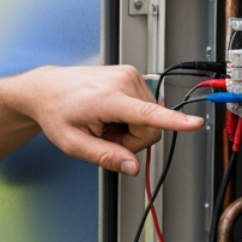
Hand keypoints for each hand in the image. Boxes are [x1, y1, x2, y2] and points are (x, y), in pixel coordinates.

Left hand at [0, 64, 202, 178]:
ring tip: (104, 122)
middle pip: (150, 128)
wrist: (46, 88)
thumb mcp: (74, 144)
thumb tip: (132, 167)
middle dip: (132, 140)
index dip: (174, 122)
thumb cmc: (57, 112)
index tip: (195, 124)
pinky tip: (110, 114)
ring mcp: (129, 75)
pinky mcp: (132, 74)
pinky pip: (144, 106)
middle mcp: (123, 82)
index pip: (148, 114)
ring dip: (129, 128)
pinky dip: (129, 116)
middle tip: (105, 137)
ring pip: (149, 118)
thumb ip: (105, 157)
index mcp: (108, 99)